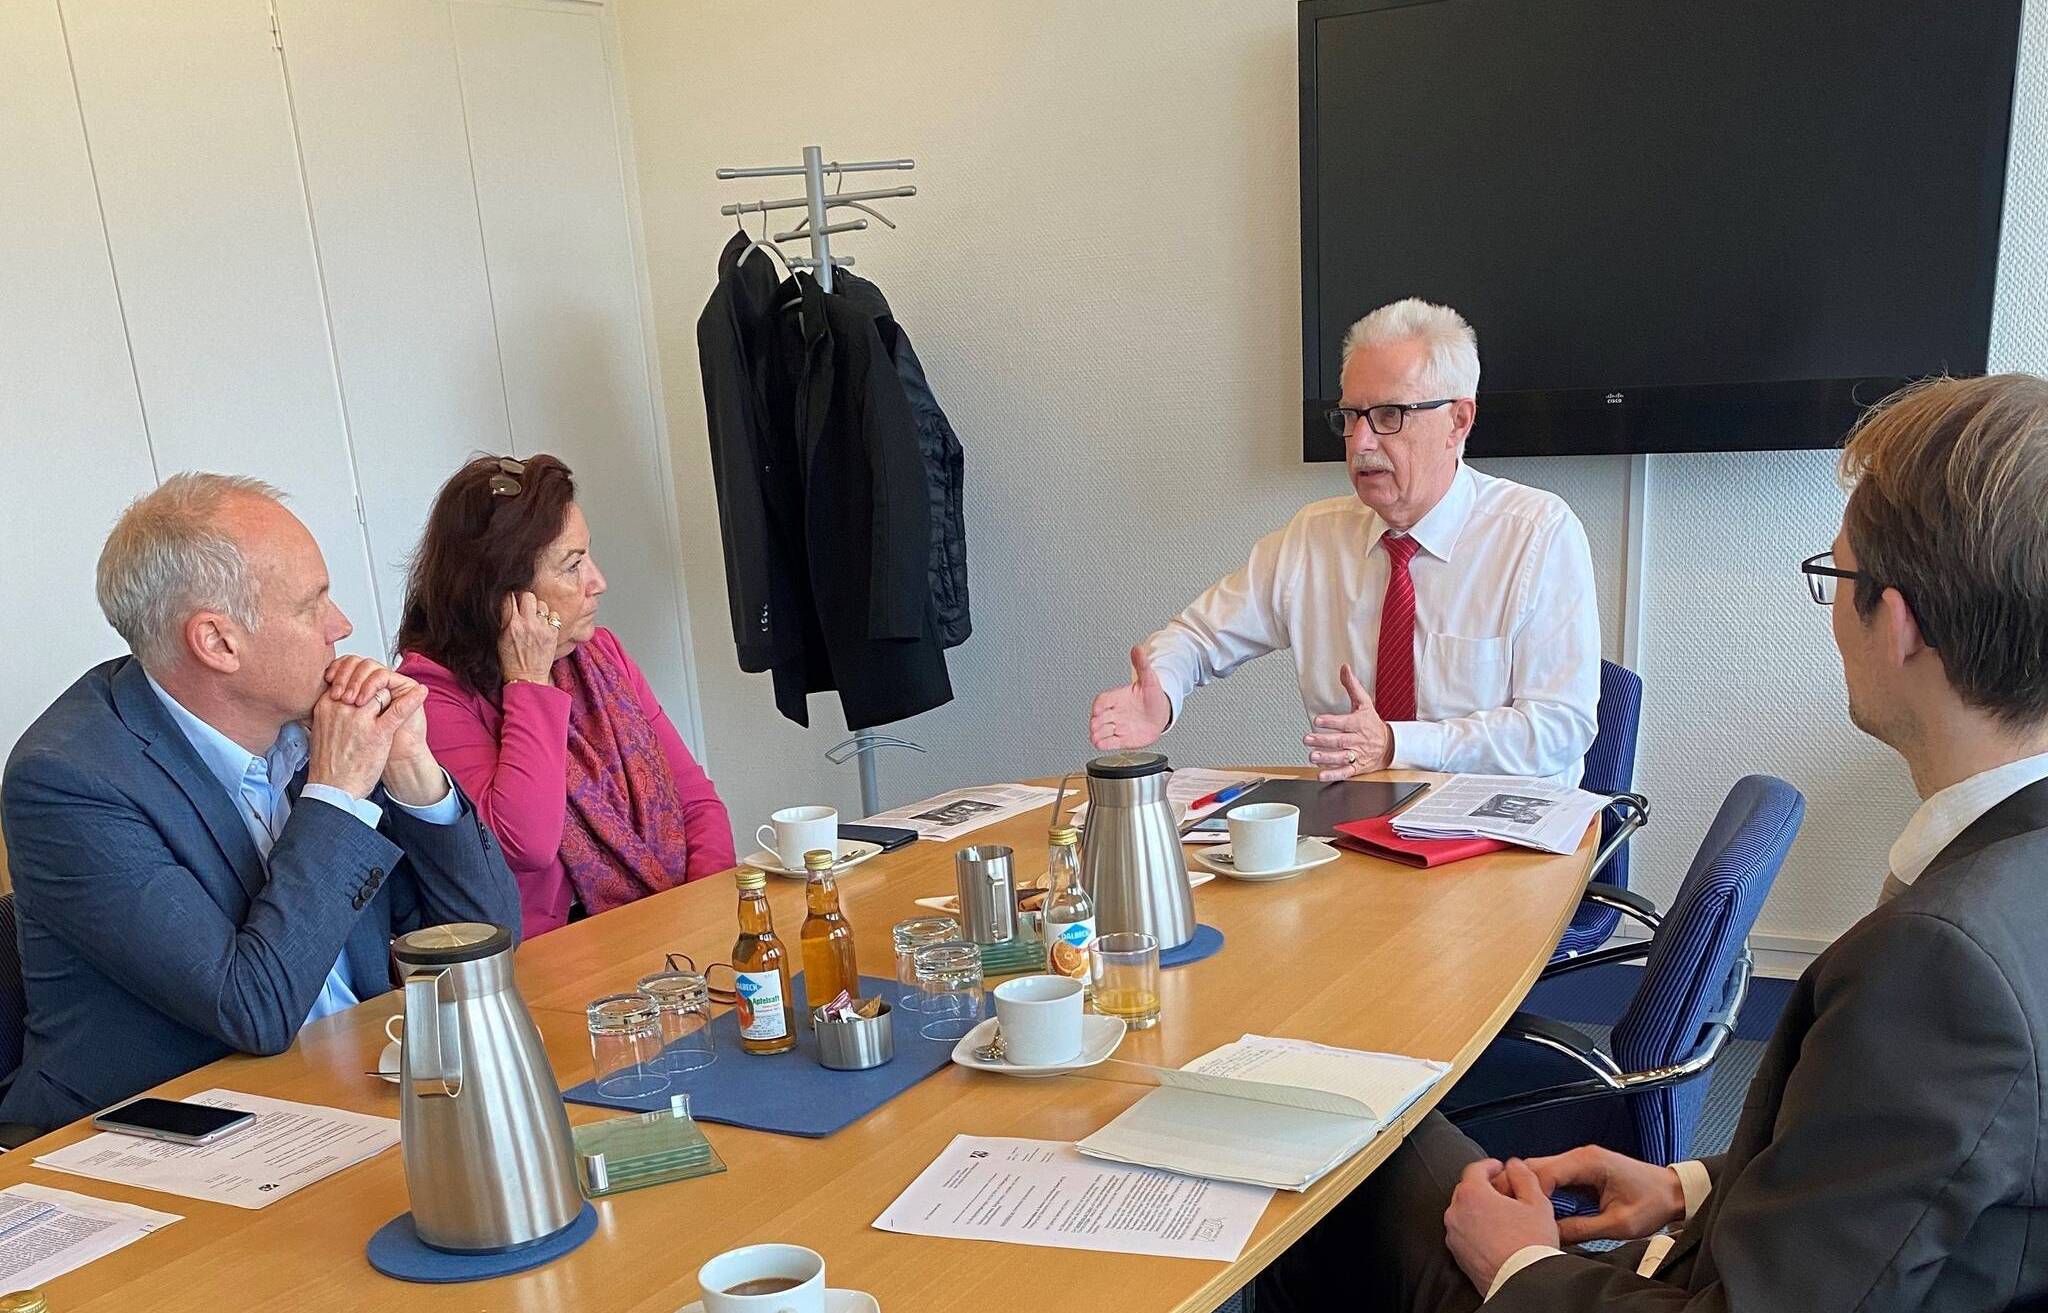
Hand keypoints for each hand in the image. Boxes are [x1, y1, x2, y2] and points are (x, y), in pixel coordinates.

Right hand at [307, 687, 402, 800]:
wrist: (332, 789)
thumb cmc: (329, 762)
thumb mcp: (321, 729)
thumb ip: (333, 711)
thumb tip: (344, 699)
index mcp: (327, 705)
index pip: (350, 681)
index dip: (363, 686)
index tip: (367, 695)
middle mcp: (342, 708)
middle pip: (367, 685)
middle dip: (378, 691)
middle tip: (382, 702)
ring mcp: (360, 720)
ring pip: (383, 694)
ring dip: (391, 699)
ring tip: (394, 707)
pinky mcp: (378, 733)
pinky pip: (398, 710)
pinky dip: (412, 700)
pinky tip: (421, 693)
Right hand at [498, 592, 560, 684]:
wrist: (527, 678)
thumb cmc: (510, 660)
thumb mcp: (499, 639)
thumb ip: (503, 619)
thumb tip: (506, 602)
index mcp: (510, 624)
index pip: (508, 597)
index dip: (508, 596)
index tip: (509, 600)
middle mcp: (527, 623)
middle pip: (528, 595)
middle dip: (524, 599)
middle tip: (523, 607)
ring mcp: (542, 628)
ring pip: (542, 604)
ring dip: (537, 608)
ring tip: (533, 618)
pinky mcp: (553, 633)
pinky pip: (554, 615)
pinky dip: (549, 618)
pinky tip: (543, 625)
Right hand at [1089, 646, 1171, 749]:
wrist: (1161, 713)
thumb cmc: (1153, 696)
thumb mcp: (1149, 678)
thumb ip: (1142, 665)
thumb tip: (1137, 648)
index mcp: (1118, 698)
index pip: (1102, 700)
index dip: (1098, 705)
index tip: (1097, 710)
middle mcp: (1115, 713)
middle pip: (1097, 718)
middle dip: (1095, 722)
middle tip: (1096, 725)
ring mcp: (1117, 726)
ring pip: (1100, 731)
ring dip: (1097, 734)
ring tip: (1096, 737)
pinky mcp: (1122, 739)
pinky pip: (1109, 743)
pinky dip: (1103, 744)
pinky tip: (1101, 743)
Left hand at [1303, 663, 1392, 778]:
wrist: (1390, 746)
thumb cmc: (1372, 724)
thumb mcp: (1364, 703)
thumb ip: (1352, 686)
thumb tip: (1344, 668)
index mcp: (1358, 724)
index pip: (1344, 722)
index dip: (1331, 721)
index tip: (1318, 720)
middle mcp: (1357, 740)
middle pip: (1339, 741)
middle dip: (1323, 740)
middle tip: (1307, 739)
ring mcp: (1357, 755)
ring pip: (1341, 757)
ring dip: (1326, 758)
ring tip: (1312, 756)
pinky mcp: (1357, 767)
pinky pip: (1345, 772)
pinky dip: (1333, 774)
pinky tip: (1320, 774)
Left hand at [1444, 1157, 1559, 1294]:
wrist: (1523, 1284)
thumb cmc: (1530, 1245)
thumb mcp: (1537, 1203)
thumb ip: (1524, 1177)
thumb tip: (1515, 1166)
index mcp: (1472, 1195)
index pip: (1475, 1169)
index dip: (1489, 1165)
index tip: (1499, 1168)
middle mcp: (1456, 1213)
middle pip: (1467, 1190)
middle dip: (1484, 1187)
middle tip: (1504, 1192)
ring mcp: (1454, 1236)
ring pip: (1463, 1213)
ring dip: (1479, 1210)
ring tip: (1502, 1217)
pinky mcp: (1457, 1255)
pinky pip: (1463, 1234)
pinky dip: (1475, 1229)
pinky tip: (1495, 1236)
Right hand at [1524, 1145, 1686, 1244]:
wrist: (1673, 1192)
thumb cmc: (1653, 1203)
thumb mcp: (1618, 1224)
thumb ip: (1582, 1229)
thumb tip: (1552, 1235)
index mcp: (1588, 1162)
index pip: (1544, 1172)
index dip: (1530, 1195)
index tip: (1526, 1216)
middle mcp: (1580, 1156)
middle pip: (1534, 1166)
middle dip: (1522, 1189)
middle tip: (1518, 1215)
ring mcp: (1579, 1161)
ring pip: (1539, 1169)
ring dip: (1531, 1190)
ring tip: (1528, 1214)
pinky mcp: (1580, 1169)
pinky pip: (1552, 1176)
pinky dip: (1543, 1191)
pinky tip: (1542, 1209)